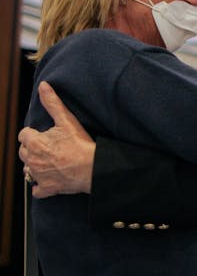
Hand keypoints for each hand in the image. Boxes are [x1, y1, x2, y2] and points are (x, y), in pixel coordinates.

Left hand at [18, 81, 94, 196]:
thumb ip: (53, 103)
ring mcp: (38, 176)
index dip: (35, 134)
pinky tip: (50, 179)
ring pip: (28, 170)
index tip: (47, 135)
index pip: (24, 135)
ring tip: (51, 162)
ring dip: (36, 166)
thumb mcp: (67, 120)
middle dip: (34, 149)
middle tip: (51, 148)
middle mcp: (31, 160)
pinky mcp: (46, 189)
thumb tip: (44, 86)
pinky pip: (36, 189)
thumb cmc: (81, 144)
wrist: (93, 168)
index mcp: (33, 143)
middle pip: (24, 152)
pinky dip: (41, 186)